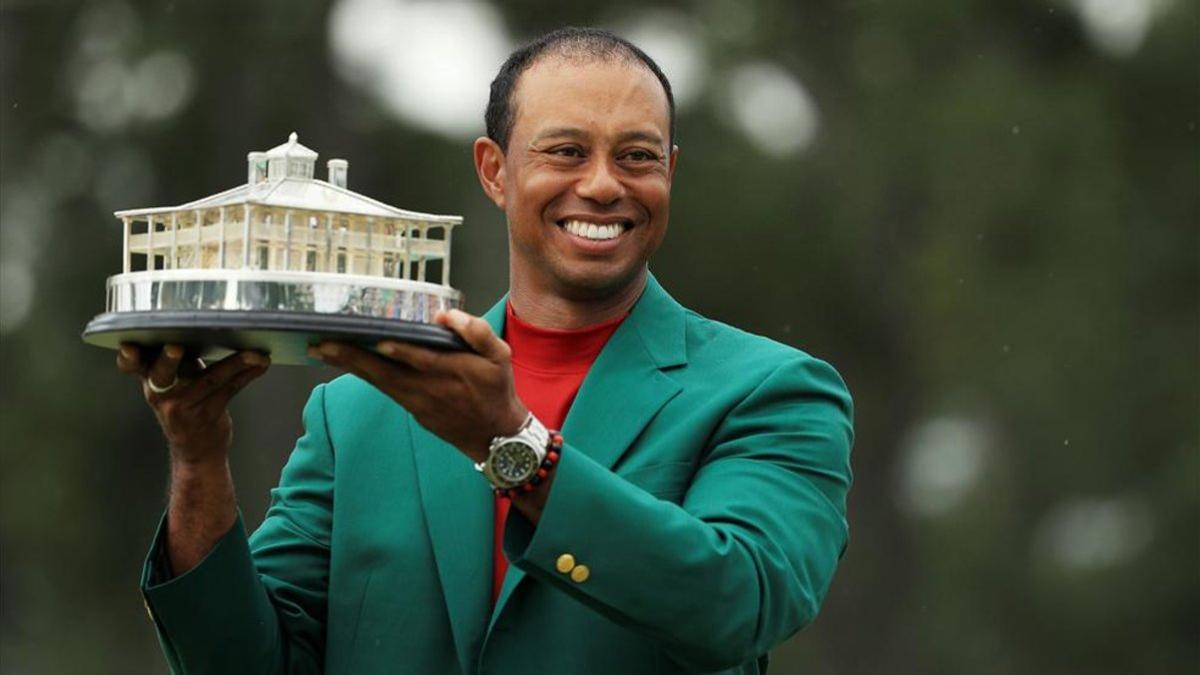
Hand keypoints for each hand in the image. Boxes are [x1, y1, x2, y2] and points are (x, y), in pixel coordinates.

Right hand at [116, 343, 270, 465]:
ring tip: (254, 354)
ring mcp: (182, 406)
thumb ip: (178, 361)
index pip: (132, 367)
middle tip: (175, 349)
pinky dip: (247, 375)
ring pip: (209, 379)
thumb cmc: (186, 406)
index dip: (128, 358)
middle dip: (168, 360)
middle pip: (162, 373)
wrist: (197, 450)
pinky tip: (261, 364)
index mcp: (150, 379)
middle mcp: (161, 393)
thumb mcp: (173, 383)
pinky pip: (229, 390)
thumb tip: (206, 327)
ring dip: (235, 364)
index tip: (129, 348)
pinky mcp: (206, 414)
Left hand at [309, 309, 527, 462]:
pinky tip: (345, 363)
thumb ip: (477, 332)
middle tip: (322, 343)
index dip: (399, 351)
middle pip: (385, 372)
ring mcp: (416, 402)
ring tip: (321, 349)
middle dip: (352, 358)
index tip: (377, 340)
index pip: (421, 359)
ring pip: (378, 382)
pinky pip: (383, 389)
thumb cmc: (497, 391)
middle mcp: (428, 389)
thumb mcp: (500, 356)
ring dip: (348, 366)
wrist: (496, 436)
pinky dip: (363, 375)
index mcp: (452, 372)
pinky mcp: (412, 409)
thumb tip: (446, 316)